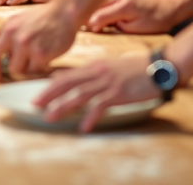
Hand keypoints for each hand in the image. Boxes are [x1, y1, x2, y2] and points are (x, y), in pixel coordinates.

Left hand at [0, 3, 77, 81]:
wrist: (64, 12)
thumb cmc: (44, 18)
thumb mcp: (20, 21)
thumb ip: (10, 37)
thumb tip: (5, 58)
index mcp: (8, 29)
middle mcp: (16, 37)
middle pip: (10, 67)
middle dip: (20, 69)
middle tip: (28, 65)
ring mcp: (28, 46)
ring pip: (23, 72)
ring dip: (31, 69)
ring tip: (39, 58)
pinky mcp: (41, 54)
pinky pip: (37, 71)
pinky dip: (42, 68)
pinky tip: (48, 57)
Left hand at [33, 54, 162, 132]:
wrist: (158, 67)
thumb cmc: (134, 68)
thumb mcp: (108, 66)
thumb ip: (88, 72)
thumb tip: (68, 76)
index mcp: (94, 66)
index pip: (66, 75)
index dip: (50, 85)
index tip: (37, 94)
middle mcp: (97, 72)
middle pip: (67, 83)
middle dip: (49, 94)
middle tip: (35, 104)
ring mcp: (107, 82)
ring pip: (79, 94)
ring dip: (63, 106)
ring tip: (50, 117)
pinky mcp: (118, 93)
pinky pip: (100, 106)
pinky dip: (90, 117)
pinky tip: (83, 127)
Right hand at [87, 0, 178, 33]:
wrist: (168, 9)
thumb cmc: (154, 21)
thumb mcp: (134, 28)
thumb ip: (112, 24)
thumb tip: (93, 25)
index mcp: (121, 5)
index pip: (95, 15)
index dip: (87, 26)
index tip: (82, 34)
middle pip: (92, 6)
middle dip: (85, 18)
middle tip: (82, 31)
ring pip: (95, 3)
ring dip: (90, 13)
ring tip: (88, 26)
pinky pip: (102, 2)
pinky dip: (97, 10)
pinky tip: (99, 20)